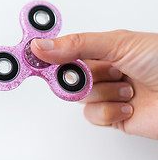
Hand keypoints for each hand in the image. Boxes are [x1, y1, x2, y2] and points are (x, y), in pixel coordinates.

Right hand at [30, 30, 157, 139]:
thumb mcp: (118, 43)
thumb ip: (77, 44)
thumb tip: (43, 45)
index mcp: (101, 49)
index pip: (64, 50)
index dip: (47, 53)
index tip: (30, 53)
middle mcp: (102, 71)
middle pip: (67, 76)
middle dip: (80, 76)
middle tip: (85, 74)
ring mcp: (107, 93)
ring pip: (80, 98)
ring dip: (104, 93)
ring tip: (125, 86)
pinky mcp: (112, 117)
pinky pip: (93, 115)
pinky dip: (110, 111)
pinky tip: (128, 104)